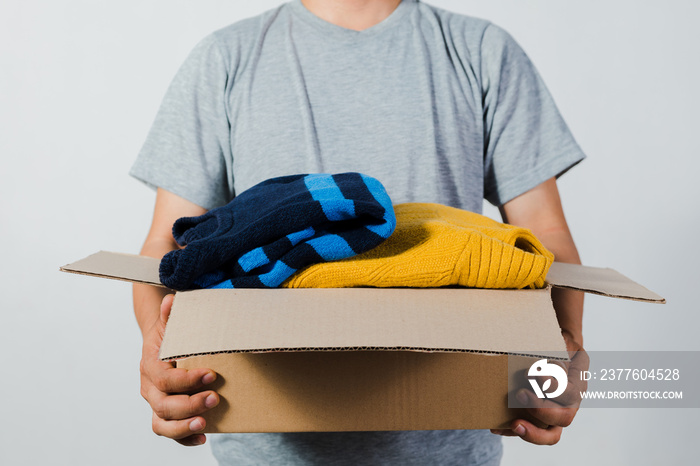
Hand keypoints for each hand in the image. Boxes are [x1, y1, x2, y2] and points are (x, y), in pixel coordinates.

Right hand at [139, 294, 219, 445]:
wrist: (160, 345)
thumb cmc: (170, 335)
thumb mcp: (171, 324)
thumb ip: (171, 315)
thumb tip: (172, 300)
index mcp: (150, 366)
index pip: (165, 379)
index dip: (187, 380)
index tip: (211, 374)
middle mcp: (149, 388)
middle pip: (163, 405)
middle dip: (190, 404)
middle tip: (215, 397)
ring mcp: (156, 403)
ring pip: (161, 423)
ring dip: (183, 426)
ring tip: (205, 423)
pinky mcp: (165, 414)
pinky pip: (168, 432)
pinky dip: (184, 438)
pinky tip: (203, 437)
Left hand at [491, 332, 588, 444]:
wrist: (558, 352)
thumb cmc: (560, 346)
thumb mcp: (563, 342)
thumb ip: (558, 349)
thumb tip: (541, 357)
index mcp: (577, 384)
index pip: (570, 393)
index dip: (553, 387)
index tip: (534, 374)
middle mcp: (570, 403)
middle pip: (564, 418)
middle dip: (540, 409)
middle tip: (520, 394)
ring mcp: (556, 414)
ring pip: (551, 434)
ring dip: (532, 431)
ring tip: (513, 424)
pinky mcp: (540, 420)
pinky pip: (530, 432)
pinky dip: (512, 432)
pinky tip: (496, 428)